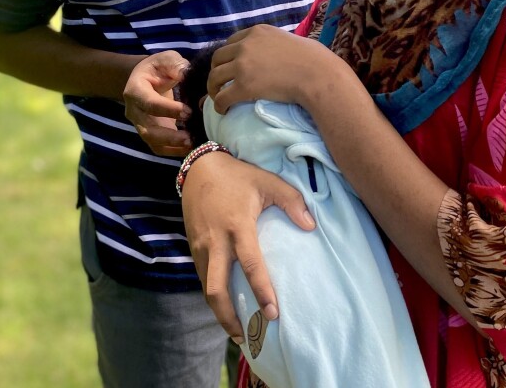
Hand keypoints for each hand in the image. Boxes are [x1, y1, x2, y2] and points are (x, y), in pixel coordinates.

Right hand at [123, 51, 192, 156]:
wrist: (147, 77)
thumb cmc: (158, 67)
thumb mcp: (166, 59)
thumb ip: (175, 65)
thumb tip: (186, 75)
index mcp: (135, 90)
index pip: (149, 103)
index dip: (168, 109)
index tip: (188, 111)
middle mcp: (134, 111)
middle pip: (147, 130)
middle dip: (169, 136)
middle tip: (190, 136)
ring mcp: (141, 125)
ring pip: (152, 143)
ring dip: (172, 147)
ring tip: (192, 144)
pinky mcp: (151, 133)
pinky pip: (159, 148)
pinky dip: (174, 151)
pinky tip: (192, 148)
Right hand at [181, 150, 315, 340]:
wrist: (200, 168)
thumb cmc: (238, 176)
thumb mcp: (268, 181)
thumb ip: (292, 201)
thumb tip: (310, 226)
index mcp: (237, 226)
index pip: (250, 265)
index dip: (262, 291)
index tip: (273, 312)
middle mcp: (216, 242)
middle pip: (217, 290)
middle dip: (230, 317)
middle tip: (248, 336)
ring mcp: (201, 247)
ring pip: (207, 289)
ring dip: (220, 312)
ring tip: (238, 331)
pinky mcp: (194, 248)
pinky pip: (203, 278)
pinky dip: (214, 296)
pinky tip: (226, 307)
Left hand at [208, 24, 340, 112]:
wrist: (317, 74)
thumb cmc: (313, 59)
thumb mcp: (288, 39)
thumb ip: (274, 43)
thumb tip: (276, 52)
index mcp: (257, 32)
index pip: (231, 42)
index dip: (227, 56)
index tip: (229, 66)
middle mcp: (246, 45)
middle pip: (218, 58)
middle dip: (217, 70)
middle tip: (221, 83)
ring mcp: (243, 65)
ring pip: (215, 77)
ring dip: (214, 88)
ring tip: (219, 97)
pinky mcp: (244, 86)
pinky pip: (222, 97)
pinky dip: (219, 105)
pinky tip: (224, 110)